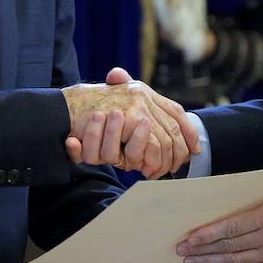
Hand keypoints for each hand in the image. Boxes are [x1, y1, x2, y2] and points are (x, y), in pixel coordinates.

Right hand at [62, 67, 199, 178]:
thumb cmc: (89, 109)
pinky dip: (149, 160)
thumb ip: (134, 113)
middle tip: (176, 168)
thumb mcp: (114, 108)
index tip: (195, 148)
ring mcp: (138, 105)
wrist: (67, 106)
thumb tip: (156, 130)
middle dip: (178, 151)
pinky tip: (144, 168)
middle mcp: (143, 95)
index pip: (176, 111)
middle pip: (173, 128)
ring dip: (162, 160)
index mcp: (142, 91)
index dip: (188, 131)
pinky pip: (149, 145)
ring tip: (156, 172)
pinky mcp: (130, 118)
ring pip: (163, 141)